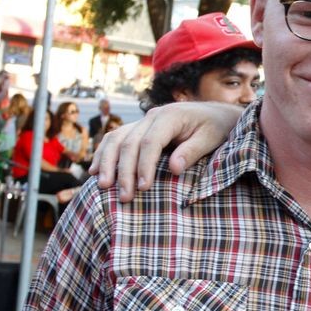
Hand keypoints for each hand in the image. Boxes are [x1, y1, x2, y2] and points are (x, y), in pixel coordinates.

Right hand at [88, 102, 242, 201]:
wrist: (216, 113)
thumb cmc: (216, 127)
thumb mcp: (211, 138)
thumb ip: (192, 151)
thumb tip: (173, 168)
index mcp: (170, 116)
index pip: (150, 142)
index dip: (144, 166)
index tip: (143, 188)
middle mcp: (152, 116)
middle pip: (129, 143)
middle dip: (124, 171)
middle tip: (124, 196)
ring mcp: (143, 121)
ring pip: (116, 139)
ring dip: (107, 163)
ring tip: (102, 186)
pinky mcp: (139, 129)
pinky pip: (115, 139)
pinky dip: (103, 154)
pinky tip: (95, 171)